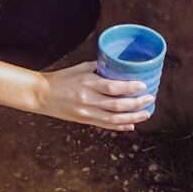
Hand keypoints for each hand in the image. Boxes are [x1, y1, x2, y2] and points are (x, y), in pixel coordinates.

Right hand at [37, 61, 154, 130]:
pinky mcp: (84, 121)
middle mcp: (88, 99)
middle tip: (150, 99)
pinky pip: (105, 125)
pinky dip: (120, 127)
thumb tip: (118, 65)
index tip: (143, 85)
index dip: (130, 88)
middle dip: (137, 103)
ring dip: (133, 117)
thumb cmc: (62, 78)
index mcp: (87, 83)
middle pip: (117, 105)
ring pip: (114, 119)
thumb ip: (99, 67)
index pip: (113, 87)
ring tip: (146, 113)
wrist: (42, 95)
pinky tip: (131, 125)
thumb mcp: (80, 68)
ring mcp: (86, 112)